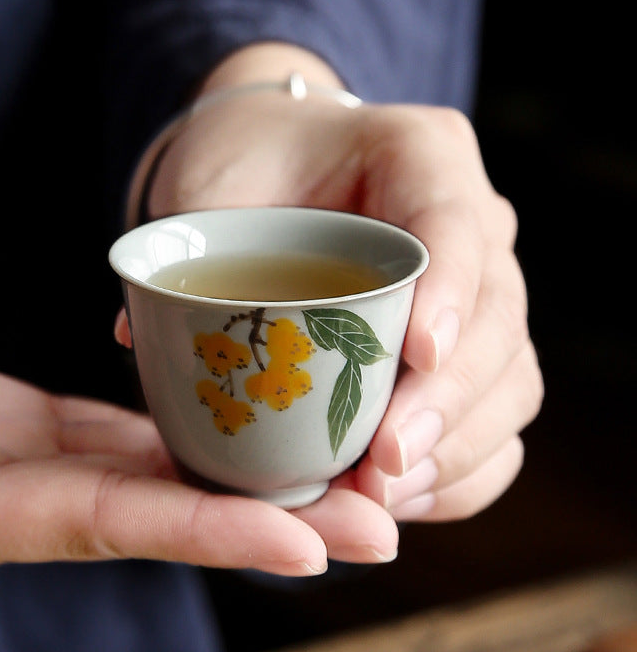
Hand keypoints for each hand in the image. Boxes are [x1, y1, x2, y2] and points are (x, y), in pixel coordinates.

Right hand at [0, 331, 398, 580]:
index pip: (119, 526)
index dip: (215, 533)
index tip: (315, 546)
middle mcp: (24, 505)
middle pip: (168, 511)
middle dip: (274, 521)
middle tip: (384, 524)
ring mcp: (27, 467)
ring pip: (156, 471)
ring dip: (249, 476)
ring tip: (346, 472)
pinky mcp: (19, 427)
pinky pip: (119, 430)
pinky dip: (185, 426)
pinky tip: (246, 413)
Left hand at [143, 44, 542, 527]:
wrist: (279, 160)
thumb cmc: (245, 160)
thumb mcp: (208, 178)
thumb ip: (184, 242)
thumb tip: (138, 340)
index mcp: (420, 152)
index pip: (457, 224)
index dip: (450, 294)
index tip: (416, 357)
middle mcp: (475, 217)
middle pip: (497, 318)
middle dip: (448, 403)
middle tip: (382, 464)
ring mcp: (484, 284)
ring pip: (511, 379)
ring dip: (455, 450)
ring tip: (380, 496)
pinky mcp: (474, 344)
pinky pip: (497, 418)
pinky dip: (461, 469)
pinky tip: (400, 498)